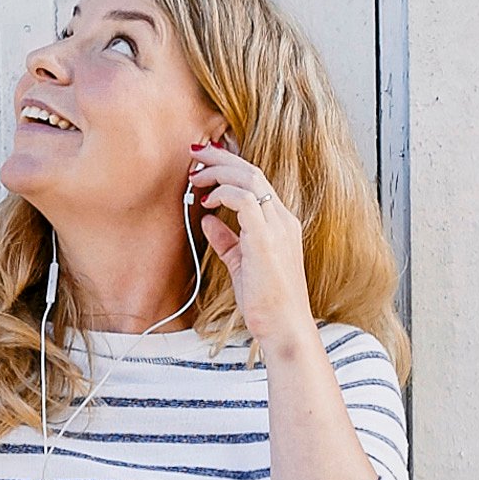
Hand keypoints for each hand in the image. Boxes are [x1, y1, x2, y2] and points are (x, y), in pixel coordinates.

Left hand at [186, 138, 317, 351]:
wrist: (284, 326)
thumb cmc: (266, 299)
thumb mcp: (240, 263)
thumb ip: (226, 239)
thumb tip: (208, 220)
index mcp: (280, 222)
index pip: (256, 180)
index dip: (229, 165)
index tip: (203, 162)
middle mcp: (283, 219)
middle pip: (252, 171)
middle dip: (220, 157)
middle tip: (193, 154)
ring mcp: (278, 228)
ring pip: (250, 179)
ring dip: (218, 171)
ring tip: (195, 176)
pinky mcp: (266, 240)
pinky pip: (247, 201)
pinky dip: (225, 193)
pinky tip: (207, 201)